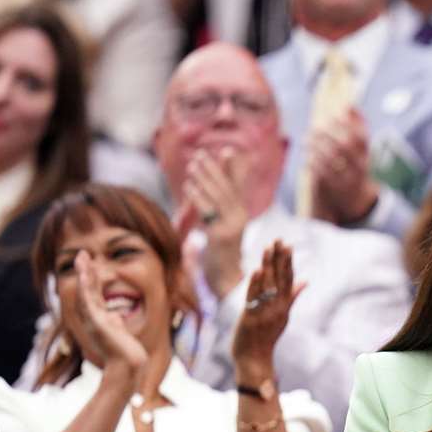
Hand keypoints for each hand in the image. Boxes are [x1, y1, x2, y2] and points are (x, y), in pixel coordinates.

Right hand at [73, 250, 147, 376]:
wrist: (127, 367)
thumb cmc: (126, 353)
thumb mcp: (121, 333)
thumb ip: (115, 323)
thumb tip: (116, 315)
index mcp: (99, 319)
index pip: (93, 295)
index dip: (91, 279)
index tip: (90, 264)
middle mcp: (93, 318)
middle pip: (86, 290)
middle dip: (85, 271)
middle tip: (81, 254)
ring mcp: (93, 320)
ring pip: (85, 292)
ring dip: (83, 273)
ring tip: (81, 257)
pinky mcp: (97, 323)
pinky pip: (89, 301)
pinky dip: (87, 287)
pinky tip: (86, 274)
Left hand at [179, 146, 249, 296]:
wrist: (227, 280)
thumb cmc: (219, 254)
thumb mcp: (218, 227)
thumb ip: (213, 209)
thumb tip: (202, 190)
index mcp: (240, 214)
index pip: (237, 186)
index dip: (233, 168)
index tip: (229, 150)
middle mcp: (240, 218)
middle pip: (227, 188)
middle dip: (214, 170)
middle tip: (200, 154)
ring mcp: (232, 226)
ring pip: (219, 197)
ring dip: (205, 179)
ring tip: (193, 165)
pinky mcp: (221, 235)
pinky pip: (209, 212)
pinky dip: (199, 197)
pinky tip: (190, 186)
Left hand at [231, 240, 303, 374]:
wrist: (255, 359)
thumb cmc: (266, 337)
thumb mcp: (283, 315)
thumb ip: (292, 297)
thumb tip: (305, 280)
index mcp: (284, 306)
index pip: (288, 280)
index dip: (288, 262)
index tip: (288, 245)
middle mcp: (277, 308)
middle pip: (279, 279)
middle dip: (279, 258)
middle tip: (279, 240)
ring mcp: (264, 312)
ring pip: (267, 285)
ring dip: (268, 265)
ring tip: (268, 248)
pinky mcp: (251, 317)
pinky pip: (254, 297)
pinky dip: (255, 283)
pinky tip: (257, 269)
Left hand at [309, 108, 378, 224]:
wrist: (356, 197)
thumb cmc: (356, 163)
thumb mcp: (361, 147)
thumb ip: (358, 125)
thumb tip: (349, 105)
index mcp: (368, 155)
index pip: (360, 137)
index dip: (346, 125)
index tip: (332, 116)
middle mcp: (361, 167)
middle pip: (344, 147)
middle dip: (327, 135)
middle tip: (313, 128)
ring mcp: (349, 179)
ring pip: (331, 160)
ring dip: (316, 147)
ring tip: (307, 140)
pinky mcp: (337, 189)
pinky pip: (322, 174)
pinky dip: (313, 162)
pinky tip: (308, 156)